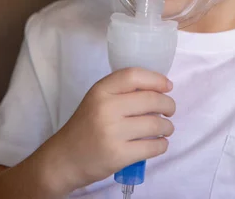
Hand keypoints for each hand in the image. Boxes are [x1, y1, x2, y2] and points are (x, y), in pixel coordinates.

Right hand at [36, 68, 174, 194]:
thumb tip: (159, 88)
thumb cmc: (86, 125)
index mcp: (101, 90)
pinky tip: (160, 143)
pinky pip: (152, 147)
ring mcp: (112, 132)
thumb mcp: (98, 99)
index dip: (156, 79)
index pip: (134, 75)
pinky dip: (162, 145)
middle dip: (168, 104)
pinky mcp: (118, 155)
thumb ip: (122, 91)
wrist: (64, 158)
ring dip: (167, 126)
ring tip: (166, 128)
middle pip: (150, 99)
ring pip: (155, 124)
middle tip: (170, 110)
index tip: (168, 86)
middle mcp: (106, 108)